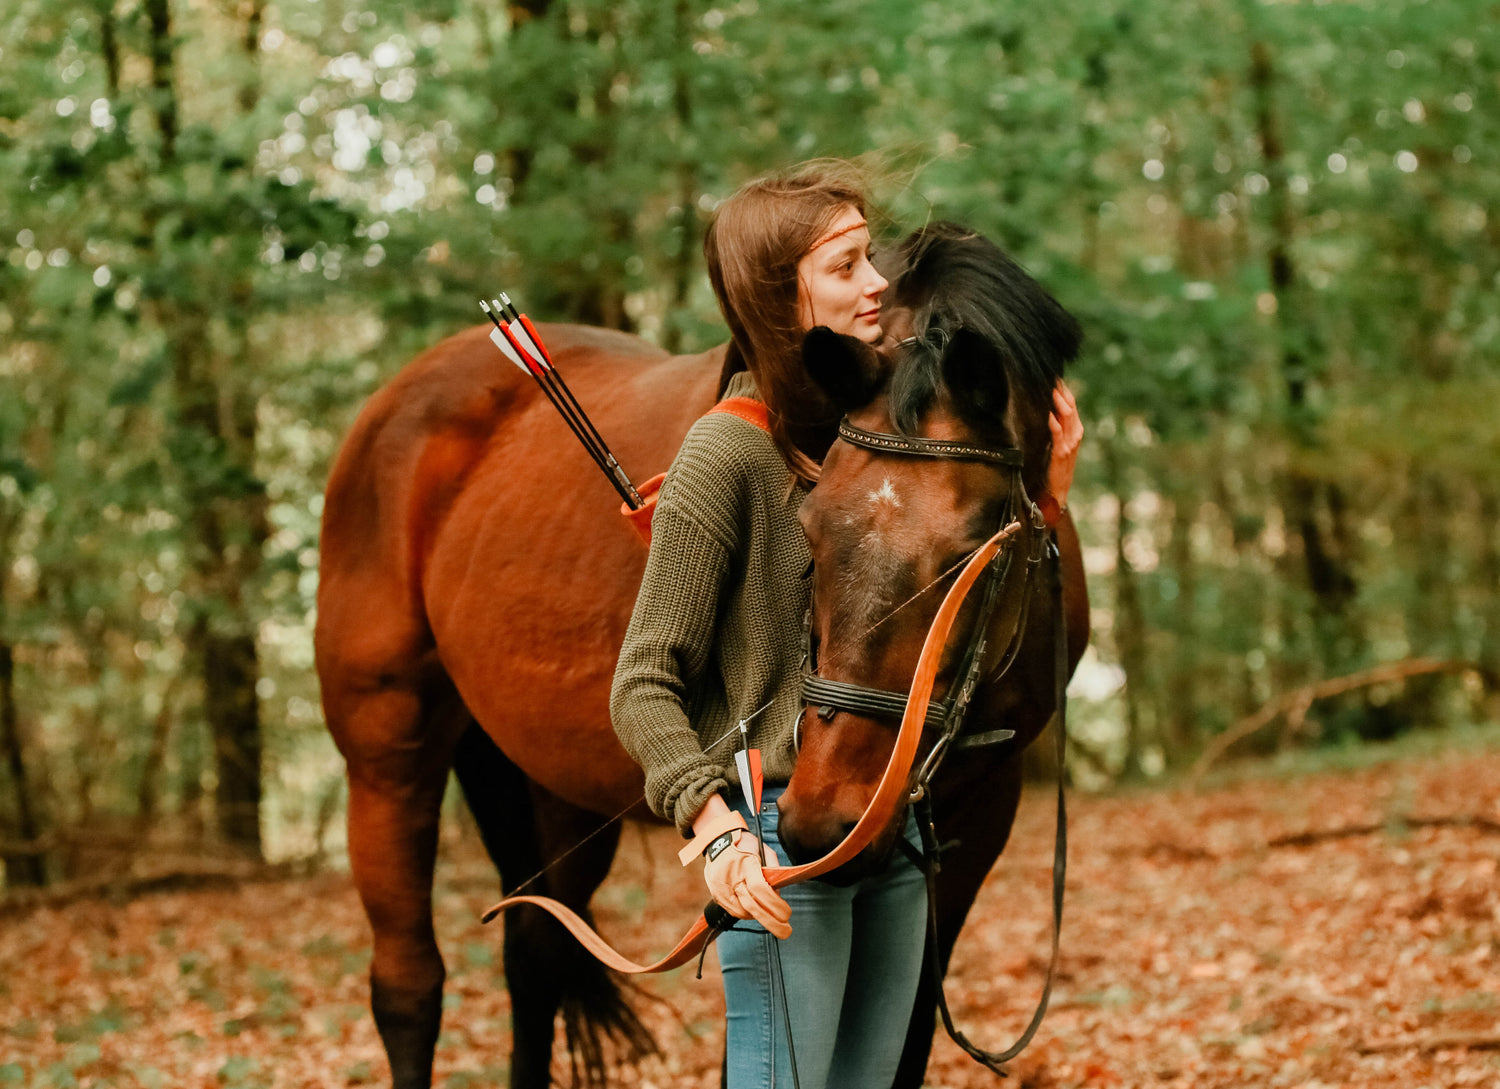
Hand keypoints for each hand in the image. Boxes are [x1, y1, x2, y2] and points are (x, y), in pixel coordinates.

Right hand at [704, 830, 791, 938]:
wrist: (717, 841)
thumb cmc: (745, 845)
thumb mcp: (763, 850)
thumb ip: (773, 870)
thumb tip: (779, 894)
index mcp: (746, 863)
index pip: (760, 889)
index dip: (774, 904)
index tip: (787, 914)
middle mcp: (731, 877)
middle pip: (752, 906)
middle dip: (771, 922)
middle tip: (786, 932)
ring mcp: (721, 888)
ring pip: (743, 912)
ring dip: (760, 917)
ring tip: (772, 917)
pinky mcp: (716, 895)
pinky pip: (734, 912)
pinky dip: (747, 914)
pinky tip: (756, 911)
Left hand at [1046, 379, 1081, 509]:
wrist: (1058, 488)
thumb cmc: (1055, 464)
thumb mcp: (1057, 441)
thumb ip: (1056, 426)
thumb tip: (1045, 407)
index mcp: (1075, 428)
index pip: (1071, 403)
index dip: (1063, 389)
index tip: (1053, 376)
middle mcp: (1076, 433)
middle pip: (1070, 405)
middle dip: (1061, 391)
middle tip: (1050, 377)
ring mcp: (1070, 443)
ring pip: (1067, 416)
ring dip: (1058, 402)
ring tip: (1049, 389)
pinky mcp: (1061, 452)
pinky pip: (1058, 434)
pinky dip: (1053, 422)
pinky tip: (1047, 413)